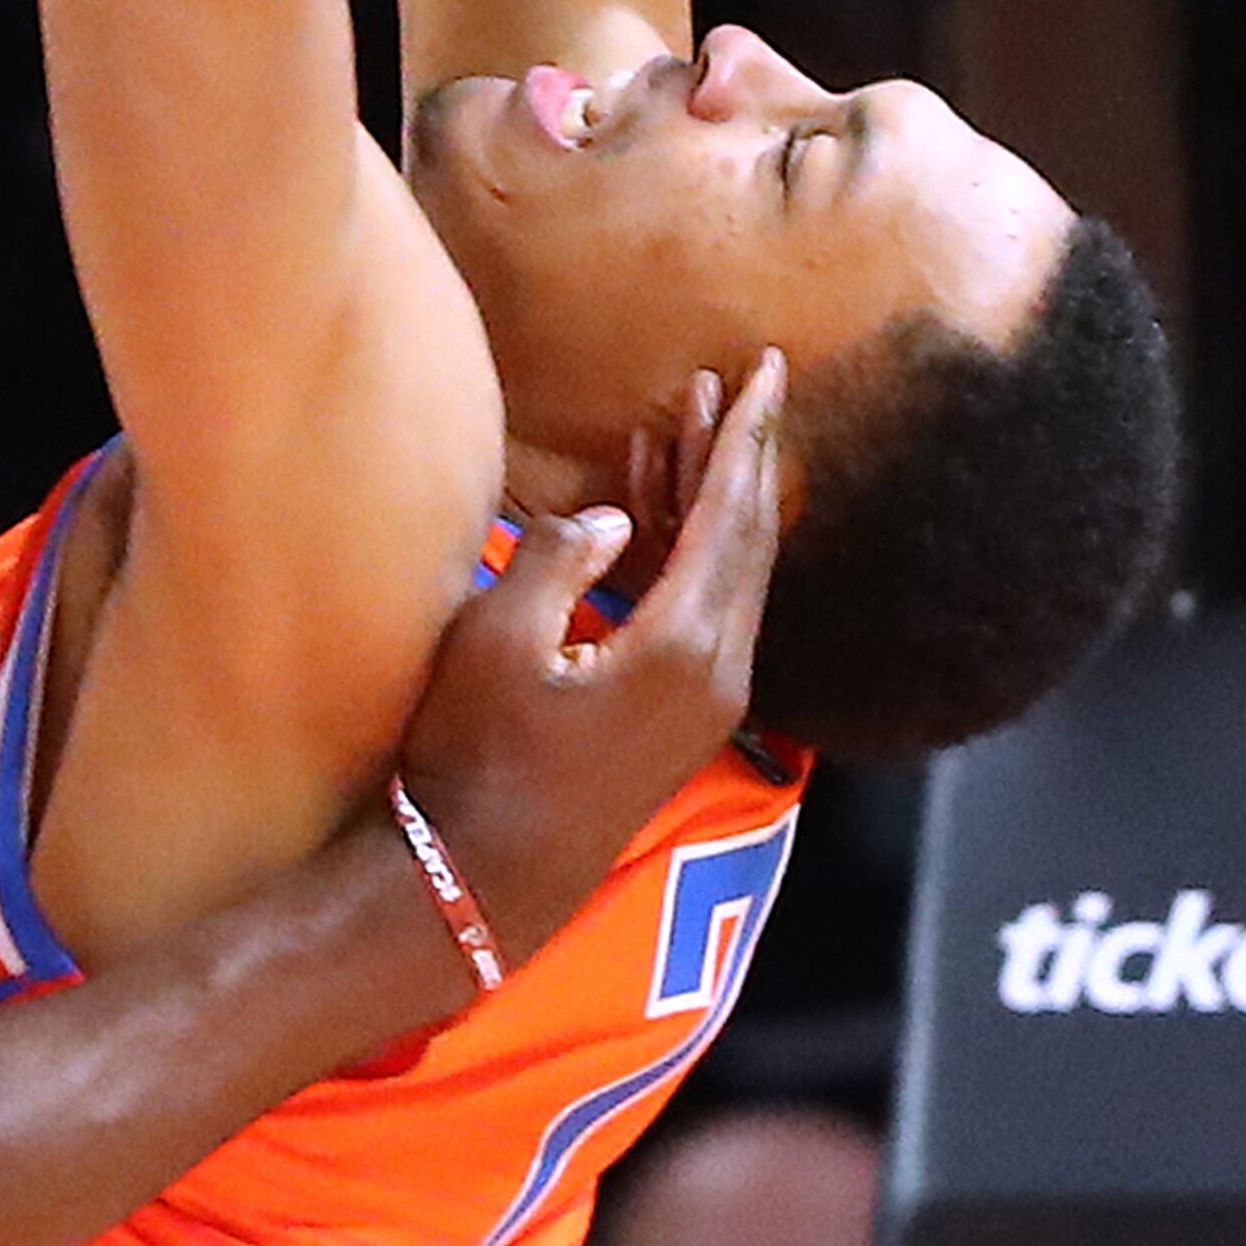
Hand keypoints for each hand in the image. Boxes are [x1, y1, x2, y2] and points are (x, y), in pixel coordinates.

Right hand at [394, 347, 785, 968]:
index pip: (732, 515)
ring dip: (706, 493)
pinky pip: (699, 605)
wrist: (481, 877)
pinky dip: (680, 544)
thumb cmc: (476, 757)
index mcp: (686, 646)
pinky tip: (645, 497)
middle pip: (746, 538)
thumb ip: (557, 560)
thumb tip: (606, 516)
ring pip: (724, 570)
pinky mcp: (677, 712)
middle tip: (740, 378)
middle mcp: (718, 670)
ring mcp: (704, 698)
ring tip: (686, 415)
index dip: (746, 435)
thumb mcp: (497, 643)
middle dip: (739, 453)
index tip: (769, 368)